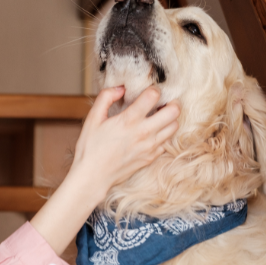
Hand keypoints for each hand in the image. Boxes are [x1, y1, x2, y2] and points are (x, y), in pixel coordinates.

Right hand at [71, 86, 179, 201]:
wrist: (93, 176)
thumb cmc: (90, 148)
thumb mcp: (92, 119)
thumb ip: (105, 98)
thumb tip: (120, 88)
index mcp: (129, 120)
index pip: (153, 96)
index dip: (153, 89)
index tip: (148, 92)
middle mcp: (144, 132)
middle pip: (174, 111)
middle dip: (171, 102)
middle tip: (163, 102)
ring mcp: (150, 146)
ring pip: (174, 126)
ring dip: (170, 119)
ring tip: (160, 117)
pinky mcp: (151, 157)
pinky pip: (167, 142)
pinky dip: (164, 134)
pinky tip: (153, 133)